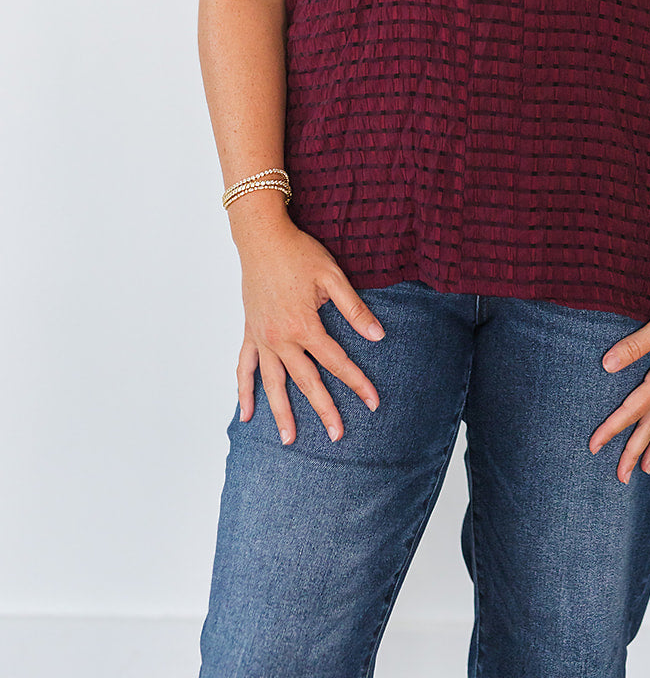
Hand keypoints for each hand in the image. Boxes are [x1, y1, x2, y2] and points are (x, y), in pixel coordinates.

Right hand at [232, 204, 384, 445]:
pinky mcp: (249, 332)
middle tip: (337, 436)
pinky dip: (244, 391)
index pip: (337, 362)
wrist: (262, 238)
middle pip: (306, 381)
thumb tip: (378, 335)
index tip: (373, 402)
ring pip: (272, 383)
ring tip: (290, 439)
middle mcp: (281, 338)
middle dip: (324, 410)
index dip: (357, 383)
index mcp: (305, 325)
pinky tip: (246, 414)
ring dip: (281, 413)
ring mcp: (262, 338)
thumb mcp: (333, 276)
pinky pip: (244, 367)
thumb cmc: (299, 253)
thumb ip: (354, 308)